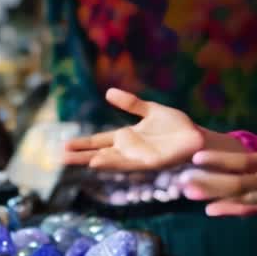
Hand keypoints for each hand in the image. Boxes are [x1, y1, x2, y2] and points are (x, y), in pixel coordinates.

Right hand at [63, 88, 206, 170]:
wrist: (196, 137)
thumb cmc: (175, 125)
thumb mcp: (150, 110)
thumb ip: (130, 103)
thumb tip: (108, 92)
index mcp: (127, 137)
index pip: (99, 141)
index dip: (82, 144)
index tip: (64, 146)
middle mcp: (129, 149)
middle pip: (100, 153)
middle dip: (81, 156)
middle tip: (60, 158)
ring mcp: (138, 157)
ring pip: (111, 160)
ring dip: (95, 160)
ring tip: (77, 160)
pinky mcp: (150, 162)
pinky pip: (129, 162)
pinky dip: (114, 162)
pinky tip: (100, 161)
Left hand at [181, 87, 256, 215]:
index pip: (247, 162)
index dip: (221, 161)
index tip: (197, 158)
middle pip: (238, 185)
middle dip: (210, 184)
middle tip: (182, 182)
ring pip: (241, 198)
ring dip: (215, 197)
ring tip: (188, 194)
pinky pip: (251, 209)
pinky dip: (231, 210)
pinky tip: (210, 210)